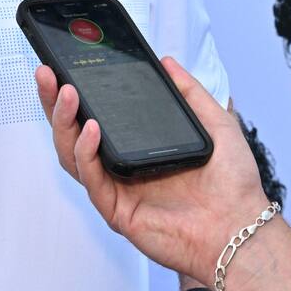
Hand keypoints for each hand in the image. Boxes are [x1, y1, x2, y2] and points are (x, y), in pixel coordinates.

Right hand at [35, 58, 269, 281]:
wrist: (241, 227)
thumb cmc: (232, 185)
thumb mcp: (215, 123)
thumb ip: (190, 92)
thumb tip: (168, 63)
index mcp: (139, 145)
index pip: (97, 114)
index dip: (78, 91)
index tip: (65, 65)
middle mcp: (122, 165)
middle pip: (74, 132)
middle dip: (55, 102)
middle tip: (49, 74)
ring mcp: (117, 188)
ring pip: (73, 155)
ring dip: (65, 122)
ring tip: (68, 94)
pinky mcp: (117, 210)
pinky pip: (92, 179)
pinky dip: (86, 153)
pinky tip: (91, 130)